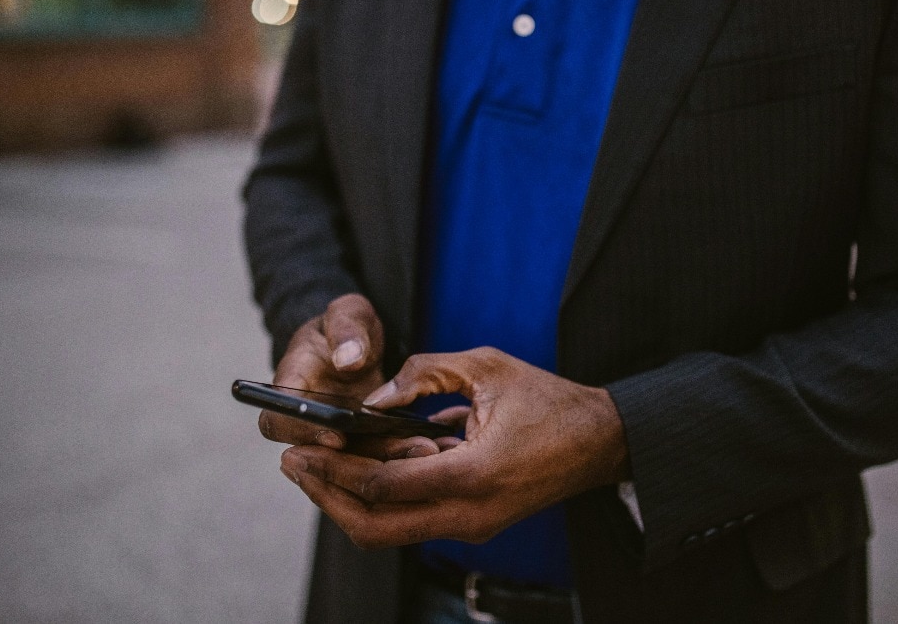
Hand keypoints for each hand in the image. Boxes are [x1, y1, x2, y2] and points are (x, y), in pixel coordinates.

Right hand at [258, 293, 452, 458]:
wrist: (360, 342)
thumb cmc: (347, 325)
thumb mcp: (348, 314)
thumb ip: (346, 329)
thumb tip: (347, 360)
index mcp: (291, 383)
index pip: (277, 419)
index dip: (301, 431)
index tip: (336, 434)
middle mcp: (307, 416)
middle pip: (316, 453)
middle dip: (355, 460)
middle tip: (397, 450)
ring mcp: (332, 433)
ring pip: (350, 461)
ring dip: (383, 460)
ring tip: (423, 449)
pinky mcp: (359, 442)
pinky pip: (373, 456)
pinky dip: (398, 455)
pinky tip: (429, 448)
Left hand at [278, 347, 630, 547]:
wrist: (601, 443)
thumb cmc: (550, 402)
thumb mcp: (486, 367)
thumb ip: (424, 373)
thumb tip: (374, 397)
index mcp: (473, 475)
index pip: (382, 486)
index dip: (334, 469)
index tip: (300, 449)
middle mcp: (468, 514)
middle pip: (374, 527)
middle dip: (327, 497)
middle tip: (295, 465)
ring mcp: (471, 526)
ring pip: (390, 531)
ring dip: (349, 502)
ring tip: (316, 467)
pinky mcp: (473, 524)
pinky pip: (413, 520)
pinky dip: (380, 499)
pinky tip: (360, 467)